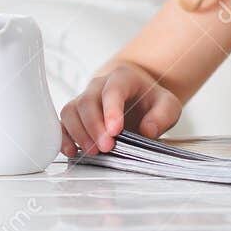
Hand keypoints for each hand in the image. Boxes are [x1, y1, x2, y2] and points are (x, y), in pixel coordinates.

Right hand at [59, 62, 181, 157]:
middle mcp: (98, 86)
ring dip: (79, 133)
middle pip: (87, 102)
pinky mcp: (76, 115)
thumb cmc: (150, 100)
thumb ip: (162, 115)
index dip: (111, 111)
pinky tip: (72, 151)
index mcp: (122, 78)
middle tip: (106, 147)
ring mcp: (84, 99)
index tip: (115, 131)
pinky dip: (64, 138)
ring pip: (71, 111)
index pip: (113, 91)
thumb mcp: (168, 105)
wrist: (137, 95)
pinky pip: (62, 123)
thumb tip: (148, 130)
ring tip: (93, 152)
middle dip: (94, 127)